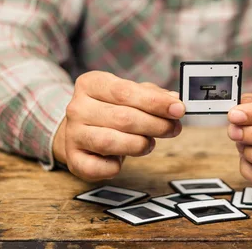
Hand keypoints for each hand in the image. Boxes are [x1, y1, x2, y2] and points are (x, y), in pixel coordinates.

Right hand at [53, 71, 184, 181]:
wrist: (79, 130)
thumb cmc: (110, 109)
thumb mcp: (129, 94)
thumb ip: (152, 96)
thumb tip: (175, 100)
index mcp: (91, 84)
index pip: (125, 91)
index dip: (155, 102)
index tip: (179, 109)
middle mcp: (77, 108)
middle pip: (122, 117)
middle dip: (155, 125)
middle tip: (173, 128)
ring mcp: (72, 134)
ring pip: (110, 142)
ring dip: (139, 145)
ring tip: (150, 143)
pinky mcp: (73, 159)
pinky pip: (98, 167)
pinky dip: (115, 167)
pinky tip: (122, 161)